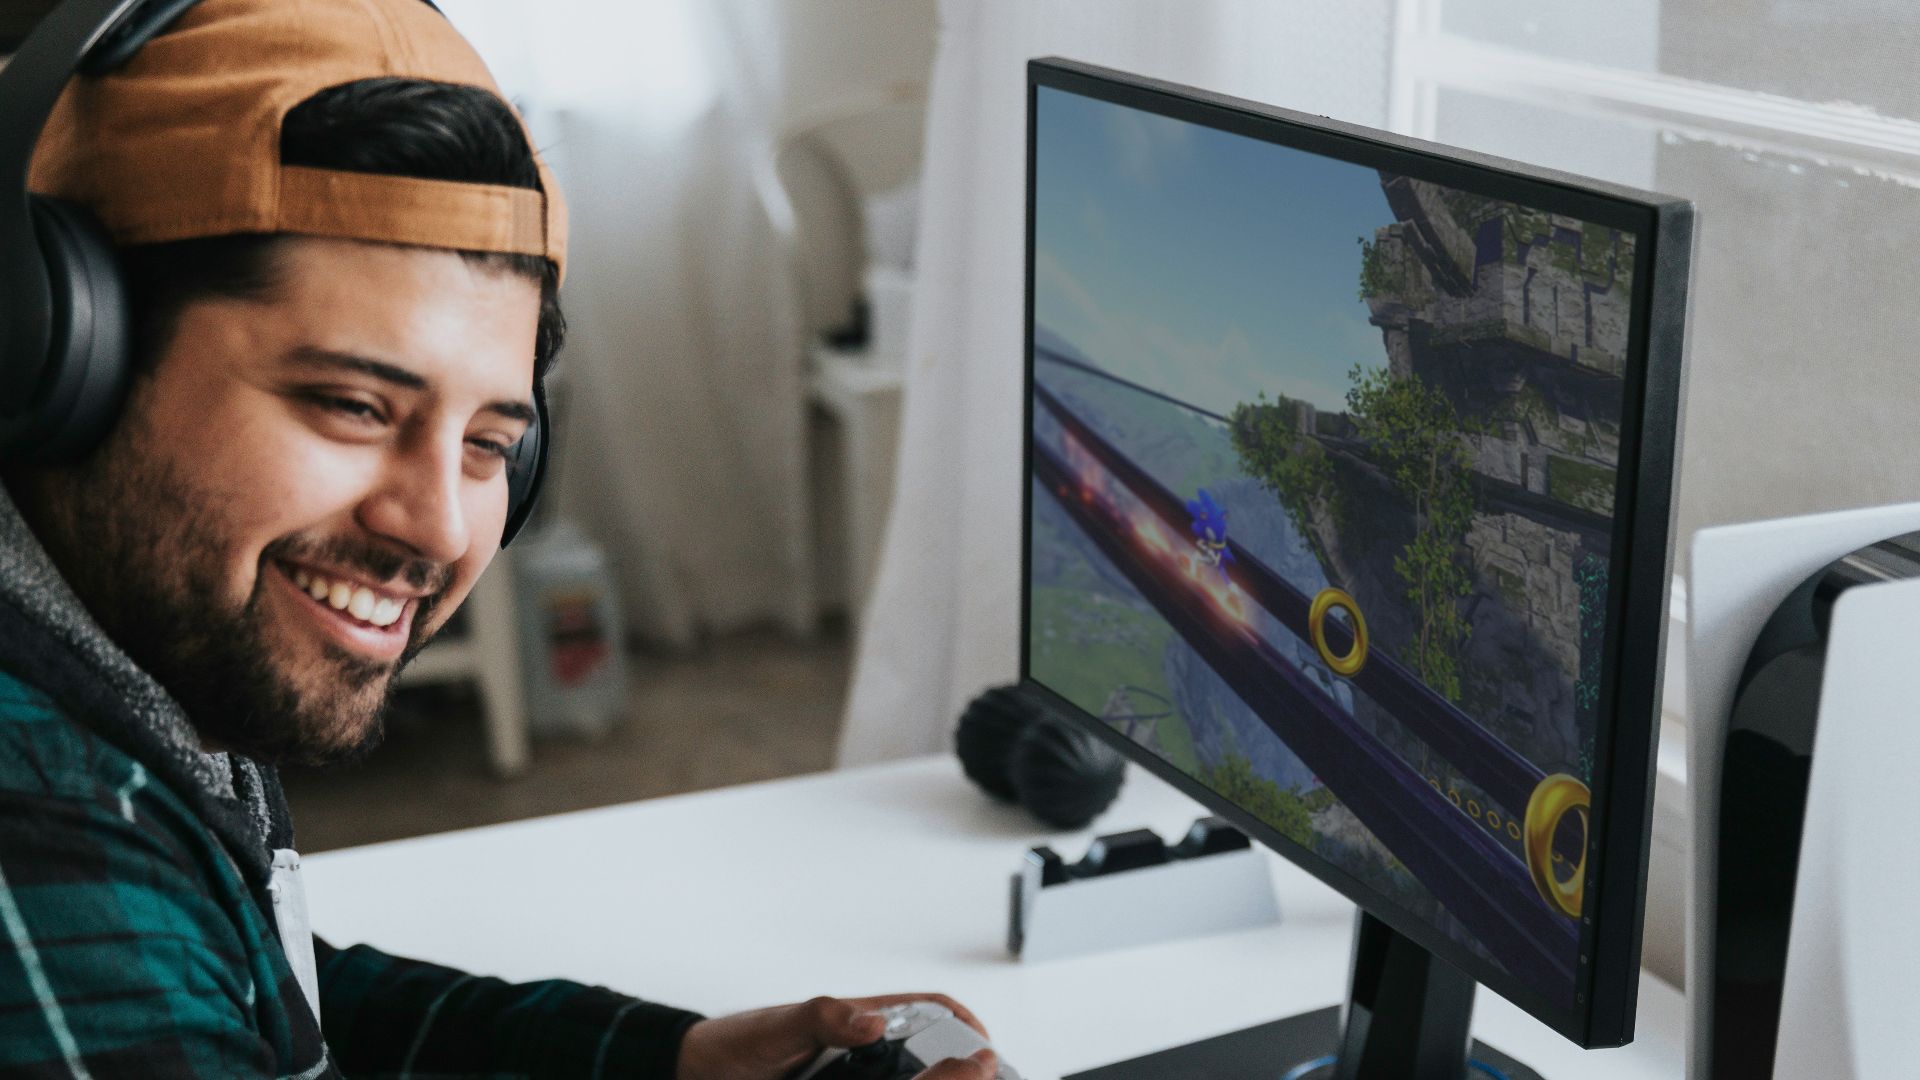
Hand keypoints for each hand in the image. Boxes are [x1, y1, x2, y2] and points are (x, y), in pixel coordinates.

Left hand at [676, 993, 989, 1079]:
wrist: (692, 1076)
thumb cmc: (736, 1043)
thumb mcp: (779, 1028)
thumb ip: (823, 1018)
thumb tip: (872, 1021)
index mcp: (860, 1022)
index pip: (931, 1011)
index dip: (965, 1026)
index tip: (983, 1051)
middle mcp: (863, 1053)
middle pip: (926, 1059)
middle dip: (950, 1071)